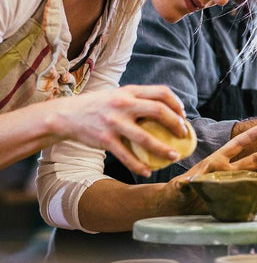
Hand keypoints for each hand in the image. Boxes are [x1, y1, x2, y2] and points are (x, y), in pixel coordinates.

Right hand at [53, 84, 186, 176]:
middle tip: (183, 134)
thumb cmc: (98, 106)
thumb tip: (166, 110)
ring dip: (163, 149)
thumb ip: (138, 99)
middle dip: (176, 124)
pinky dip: (139, 166)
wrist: (66, 115)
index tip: (183, 114)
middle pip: (158, 111)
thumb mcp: (118, 95)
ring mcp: (113, 122)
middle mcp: (122, 104)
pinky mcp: (104, 139)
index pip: (161, 92)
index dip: (177, 103)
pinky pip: (126, 156)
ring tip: (174, 156)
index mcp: (129, 91)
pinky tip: (148, 171)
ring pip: (145, 138)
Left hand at [162, 125, 256, 214]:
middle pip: (252, 161)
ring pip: (255, 179)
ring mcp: (232, 187)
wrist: (176, 206)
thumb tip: (184, 183)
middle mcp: (228, 172)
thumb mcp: (178, 187)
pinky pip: (251, 201)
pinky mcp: (232, 203)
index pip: (236, 146)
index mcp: (216, 162)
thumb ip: (183, 185)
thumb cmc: (176, 192)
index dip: (250, 137)